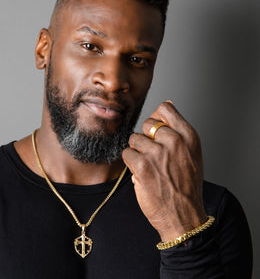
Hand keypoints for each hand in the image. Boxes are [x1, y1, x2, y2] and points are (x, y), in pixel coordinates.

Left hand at [122, 101, 207, 241]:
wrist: (184, 216)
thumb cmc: (186, 185)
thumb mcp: (192, 153)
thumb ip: (178, 128)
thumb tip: (168, 103)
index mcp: (189, 136)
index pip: (165, 108)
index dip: (156, 117)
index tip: (155, 130)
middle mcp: (174, 140)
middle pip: (147, 123)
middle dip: (146, 138)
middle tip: (153, 155)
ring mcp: (158, 153)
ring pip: (134, 139)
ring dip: (137, 152)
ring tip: (149, 166)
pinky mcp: (142, 165)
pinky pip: (126, 153)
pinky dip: (131, 163)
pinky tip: (141, 174)